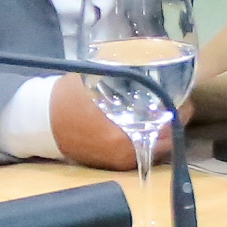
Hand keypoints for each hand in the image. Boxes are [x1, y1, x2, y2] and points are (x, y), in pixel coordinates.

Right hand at [48, 74, 173, 170]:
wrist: (40, 123)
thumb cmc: (68, 98)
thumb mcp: (97, 80)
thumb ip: (125, 76)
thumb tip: (152, 63)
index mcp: (124, 136)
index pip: (169, 125)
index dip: (182, 109)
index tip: (186, 97)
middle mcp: (127, 153)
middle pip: (168, 139)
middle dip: (174, 120)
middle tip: (178, 102)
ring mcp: (121, 160)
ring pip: (157, 147)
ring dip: (164, 130)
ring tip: (165, 110)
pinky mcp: (115, 163)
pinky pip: (143, 151)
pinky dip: (150, 138)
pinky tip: (149, 123)